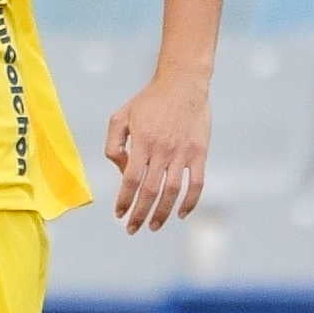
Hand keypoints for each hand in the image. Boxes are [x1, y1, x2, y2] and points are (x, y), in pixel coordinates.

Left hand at [104, 71, 209, 232]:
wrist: (182, 84)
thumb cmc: (148, 101)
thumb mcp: (120, 117)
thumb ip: (114, 144)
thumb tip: (122, 170)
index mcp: (142, 143)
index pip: (131, 180)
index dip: (124, 200)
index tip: (119, 214)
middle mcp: (162, 150)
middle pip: (150, 191)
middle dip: (140, 214)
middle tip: (133, 229)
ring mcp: (183, 153)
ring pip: (172, 192)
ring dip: (162, 213)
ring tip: (154, 226)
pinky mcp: (200, 153)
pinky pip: (197, 183)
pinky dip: (190, 202)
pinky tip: (181, 213)